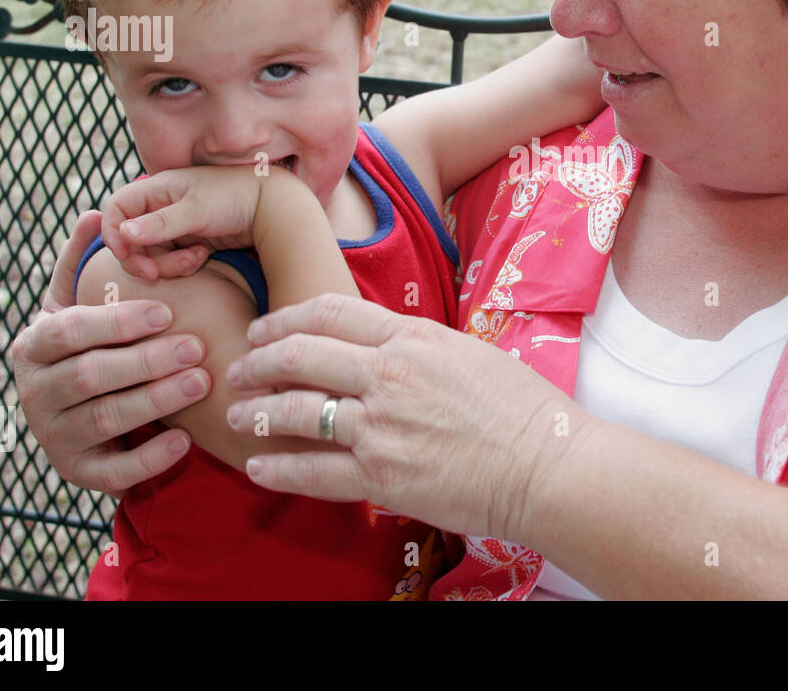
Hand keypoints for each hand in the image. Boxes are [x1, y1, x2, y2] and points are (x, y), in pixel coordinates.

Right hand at [7, 210, 212, 494]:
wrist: (77, 411)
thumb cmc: (88, 345)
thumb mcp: (77, 302)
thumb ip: (82, 261)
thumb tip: (96, 215)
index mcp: (32, 346)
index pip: (70, 330)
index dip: (118, 321)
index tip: (167, 311)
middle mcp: (34, 393)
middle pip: (90, 376)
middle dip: (146, 361)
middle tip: (197, 347)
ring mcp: (54, 436)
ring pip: (105, 419)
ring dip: (156, 400)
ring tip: (202, 381)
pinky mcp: (77, 472)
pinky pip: (112, 472)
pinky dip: (148, 459)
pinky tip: (185, 440)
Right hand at [101, 166, 271, 278]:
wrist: (272, 209)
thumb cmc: (235, 199)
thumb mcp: (198, 211)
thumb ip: (161, 224)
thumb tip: (124, 234)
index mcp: (156, 189)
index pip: (116, 211)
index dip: (114, 235)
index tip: (127, 256)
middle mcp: (161, 207)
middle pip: (131, 241)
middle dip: (145, 259)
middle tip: (159, 273)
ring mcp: (174, 226)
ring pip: (152, 255)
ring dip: (169, 265)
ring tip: (197, 258)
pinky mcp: (189, 241)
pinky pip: (172, 261)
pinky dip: (183, 265)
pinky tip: (204, 256)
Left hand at [224, 294, 582, 539]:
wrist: (548, 464)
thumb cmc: (523, 410)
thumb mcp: (468, 353)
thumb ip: (417, 348)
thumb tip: (381, 350)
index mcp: (413, 337)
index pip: (328, 313)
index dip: (285, 318)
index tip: (264, 328)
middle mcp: (389, 374)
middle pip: (300, 354)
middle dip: (258, 360)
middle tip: (239, 369)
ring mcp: (381, 425)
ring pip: (295, 410)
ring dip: (257, 412)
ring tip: (239, 417)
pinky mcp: (381, 475)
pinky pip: (311, 470)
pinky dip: (277, 469)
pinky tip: (258, 467)